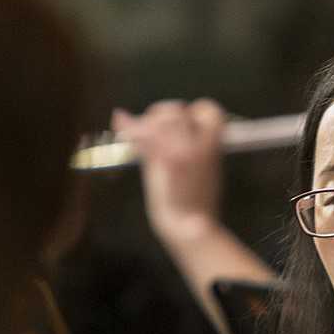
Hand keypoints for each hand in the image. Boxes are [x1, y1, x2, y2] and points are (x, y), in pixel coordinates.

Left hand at [110, 99, 225, 242]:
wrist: (187, 223)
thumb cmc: (197, 199)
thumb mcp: (209, 165)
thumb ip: (198, 142)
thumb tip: (177, 121)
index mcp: (213, 144)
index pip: (207, 110)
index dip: (193, 112)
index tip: (184, 121)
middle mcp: (198, 144)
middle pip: (175, 111)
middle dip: (162, 115)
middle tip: (155, 129)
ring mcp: (180, 150)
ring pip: (158, 119)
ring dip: (146, 123)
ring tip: (140, 134)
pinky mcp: (163, 160)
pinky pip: (141, 134)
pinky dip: (127, 125)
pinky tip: (119, 118)